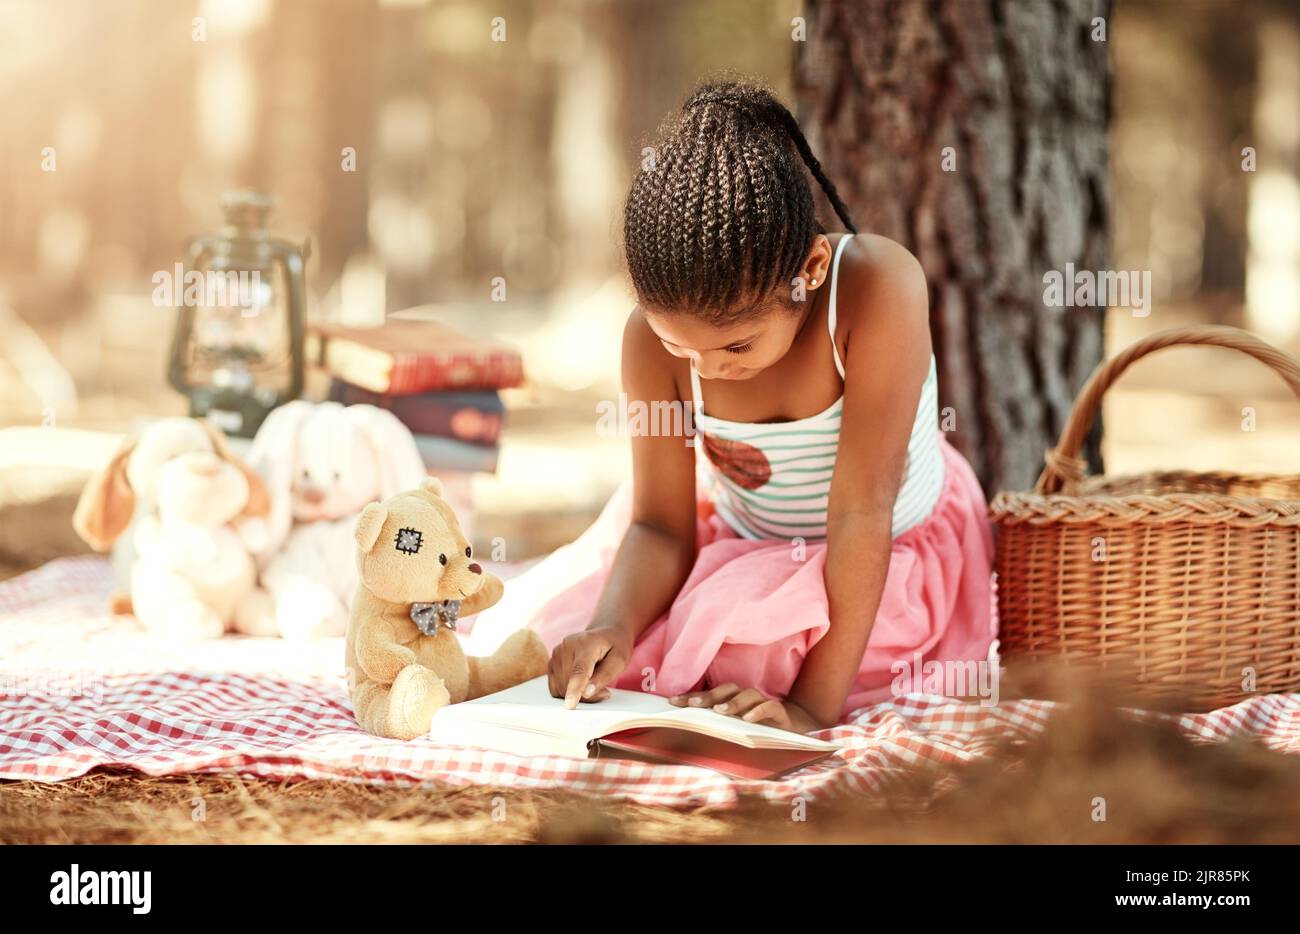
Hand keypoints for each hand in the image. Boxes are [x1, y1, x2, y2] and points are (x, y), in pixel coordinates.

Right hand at [547, 627, 632, 708]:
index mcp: (585, 643)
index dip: (574, 689)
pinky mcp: (552, 662)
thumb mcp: (619, 660)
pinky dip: (567, 692)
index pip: (578, 670)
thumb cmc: (615, 646)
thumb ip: (604, 676)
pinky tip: (581, 685)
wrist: (606, 633)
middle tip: (604, 692)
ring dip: (577, 694)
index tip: (570, 705)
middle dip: (585, 695)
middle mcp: (566, 646)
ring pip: (560, 687)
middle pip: (569, 682)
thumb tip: (586, 693)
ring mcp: (556, 653)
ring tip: (594, 685)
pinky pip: (555, 687)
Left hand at [669, 682, 824, 732]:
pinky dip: (758, 711)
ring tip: (720, 712)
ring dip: (733, 702)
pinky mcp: (779, 712)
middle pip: (726, 690)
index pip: (709, 696)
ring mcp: (762, 703)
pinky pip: (769, 707)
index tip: (671, 702)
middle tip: (693, 705)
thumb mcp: (734, 732)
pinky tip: (748, 720)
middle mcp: (745, 698)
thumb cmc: (757, 731)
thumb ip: (716, 730)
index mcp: (731, 701)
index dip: (690, 697)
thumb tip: (686, 739)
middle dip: (708, 696)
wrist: (793, 732)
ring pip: (748, 695)